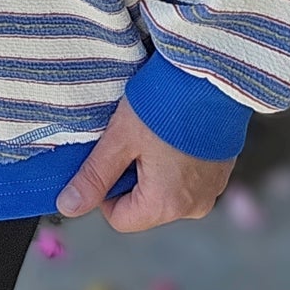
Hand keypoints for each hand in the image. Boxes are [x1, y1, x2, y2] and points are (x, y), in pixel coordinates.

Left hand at [55, 94, 234, 231]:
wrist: (213, 72)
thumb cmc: (166, 101)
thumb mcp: (121, 137)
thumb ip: (94, 176)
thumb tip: (68, 206)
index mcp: (167, 205)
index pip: (120, 218)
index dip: (106, 186)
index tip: (112, 151)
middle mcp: (193, 207)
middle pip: (144, 204)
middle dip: (132, 173)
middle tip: (134, 136)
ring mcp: (211, 190)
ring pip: (164, 189)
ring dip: (153, 165)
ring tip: (156, 129)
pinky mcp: (221, 172)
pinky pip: (187, 177)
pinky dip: (175, 159)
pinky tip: (175, 129)